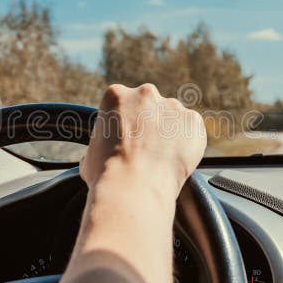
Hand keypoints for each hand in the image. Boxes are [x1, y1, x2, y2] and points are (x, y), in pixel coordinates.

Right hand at [80, 84, 205, 201]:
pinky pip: (192, 129)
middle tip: (145, 148)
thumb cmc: (108, 174)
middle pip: (149, 104)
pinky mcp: (193, 122)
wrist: (133, 188)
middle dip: (148, 122)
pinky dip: (188, 142)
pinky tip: (176, 159)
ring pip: (172, 117)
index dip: (125, 121)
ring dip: (169, 132)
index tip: (127, 136)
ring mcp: (171, 106)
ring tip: (161, 158)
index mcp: (116, 96)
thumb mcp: (90, 155)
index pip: (122, 101)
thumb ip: (100, 145)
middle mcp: (145, 94)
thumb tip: (99, 156)